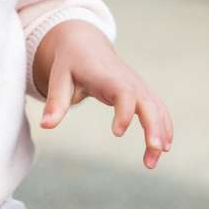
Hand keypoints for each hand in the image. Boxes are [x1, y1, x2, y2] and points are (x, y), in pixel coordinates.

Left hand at [36, 21, 172, 168]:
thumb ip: (56, 102)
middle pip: (148, 103)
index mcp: (107, 77)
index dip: (125, 112)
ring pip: (157, 109)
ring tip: (151, 164)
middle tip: (154, 151)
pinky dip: (164, 127)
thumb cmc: (70, 62)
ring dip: (160, 134)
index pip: (124, 93)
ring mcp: (138, 86)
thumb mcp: (59, 78)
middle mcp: (128, 81)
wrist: (85, 44)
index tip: (117, 133)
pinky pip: (158, 110)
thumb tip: (45, 126)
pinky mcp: (142, 92)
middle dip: (154, 126)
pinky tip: (163, 148)